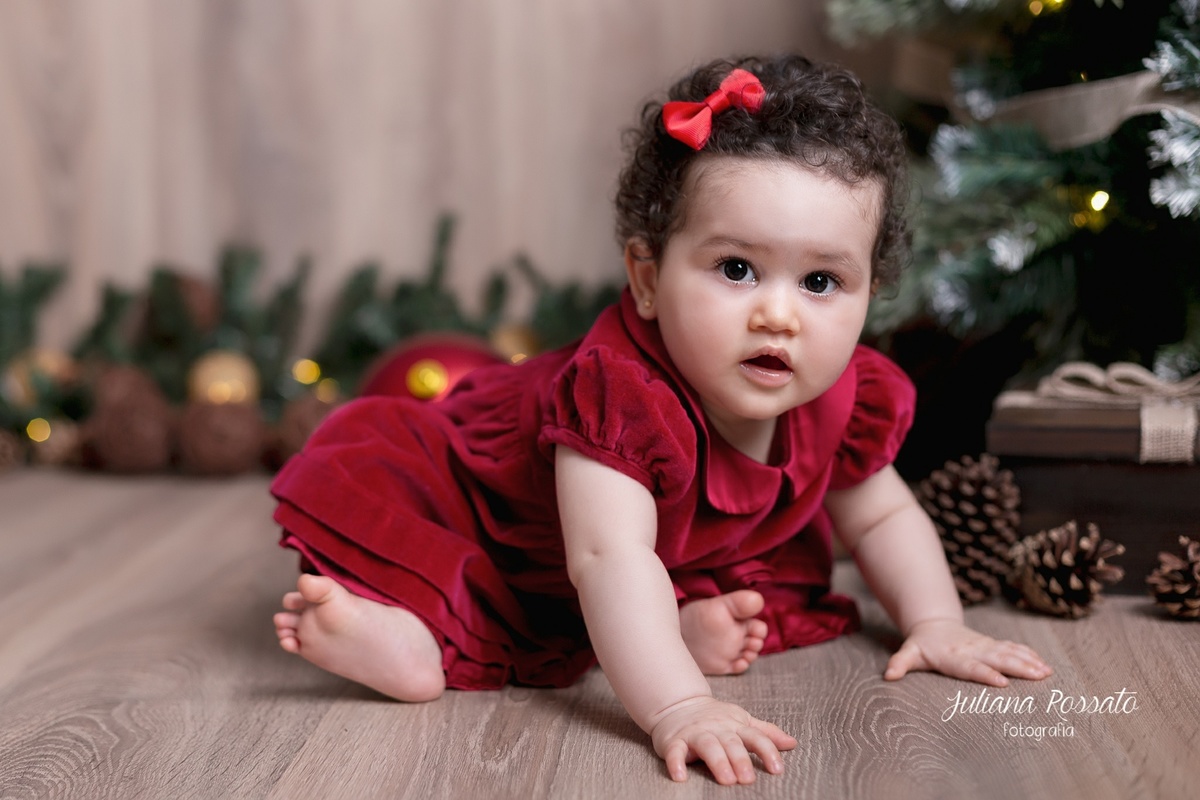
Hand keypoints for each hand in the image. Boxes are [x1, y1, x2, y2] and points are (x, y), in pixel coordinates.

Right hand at [649, 696, 796, 784]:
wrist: (677, 705)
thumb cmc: (714, 717)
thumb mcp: (742, 721)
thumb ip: (765, 733)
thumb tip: (792, 743)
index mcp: (735, 725)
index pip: (755, 736)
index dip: (767, 751)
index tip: (777, 769)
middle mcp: (717, 728)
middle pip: (731, 742)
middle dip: (740, 760)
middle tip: (748, 779)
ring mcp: (695, 733)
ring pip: (708, 745)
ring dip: (717, 761)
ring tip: (726, 779)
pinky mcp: (674, 740)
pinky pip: (675, 751)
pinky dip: (676, 763)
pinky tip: (680, 776)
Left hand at [884, 618, 1052, 685]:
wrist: (934, 625)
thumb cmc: (922, 645)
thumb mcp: (908, 653)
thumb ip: (900, 664)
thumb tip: (888, 675)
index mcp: (953, 656)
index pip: (971, 666)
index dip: (985, 674)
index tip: (1001, 683)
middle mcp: (973, 650)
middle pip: (997, 659)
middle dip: (1018, 667)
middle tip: (1039, 676)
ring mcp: (985, 646)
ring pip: (1009, 652)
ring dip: (1029, 661)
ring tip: (1047, 672)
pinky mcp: (992, 645)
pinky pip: (1013, 649)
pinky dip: (1029, 655)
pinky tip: (1044, 665)